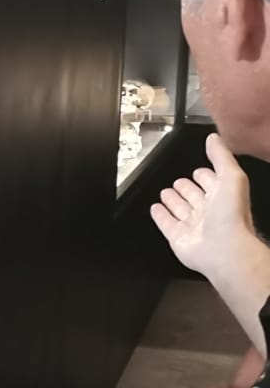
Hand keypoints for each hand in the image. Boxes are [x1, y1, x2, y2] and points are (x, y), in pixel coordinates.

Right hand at [151, 134, 257, 285]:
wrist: (224, 249)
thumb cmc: (232, 215)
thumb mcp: (232, 177)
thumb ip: (222, 156)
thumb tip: (214, 138)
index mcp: (222, 196)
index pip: (211, 181)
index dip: (205, 175)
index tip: (199, 170)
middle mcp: (208, 211)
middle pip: (194, 196)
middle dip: (186, 187)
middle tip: (179, 181)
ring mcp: (193, 225)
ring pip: (180, 210)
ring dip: (172, 200)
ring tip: (165, 192)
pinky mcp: (178, 237)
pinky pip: (167, 224)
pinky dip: (160, 216)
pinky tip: (155, 209)